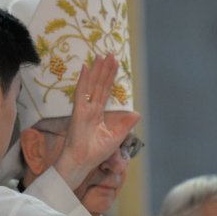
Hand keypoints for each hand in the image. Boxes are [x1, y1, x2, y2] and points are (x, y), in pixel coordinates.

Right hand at [54, 54, 139, 189]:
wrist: (82, 162)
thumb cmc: (95, 153)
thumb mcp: (116, 137)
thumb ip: (125, 125)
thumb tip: (137, 113)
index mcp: (98, 114)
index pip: (105, 91)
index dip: (110, 77)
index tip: (115, 64)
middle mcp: (90, 108)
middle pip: (99, 84)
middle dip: (105, 69)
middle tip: (110, 53)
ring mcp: (84, 108)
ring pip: (92, 84)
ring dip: (97, 70)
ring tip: (101, 55)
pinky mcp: (78, 110)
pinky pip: (81, 91)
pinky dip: (84, 79)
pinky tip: (86, 67)